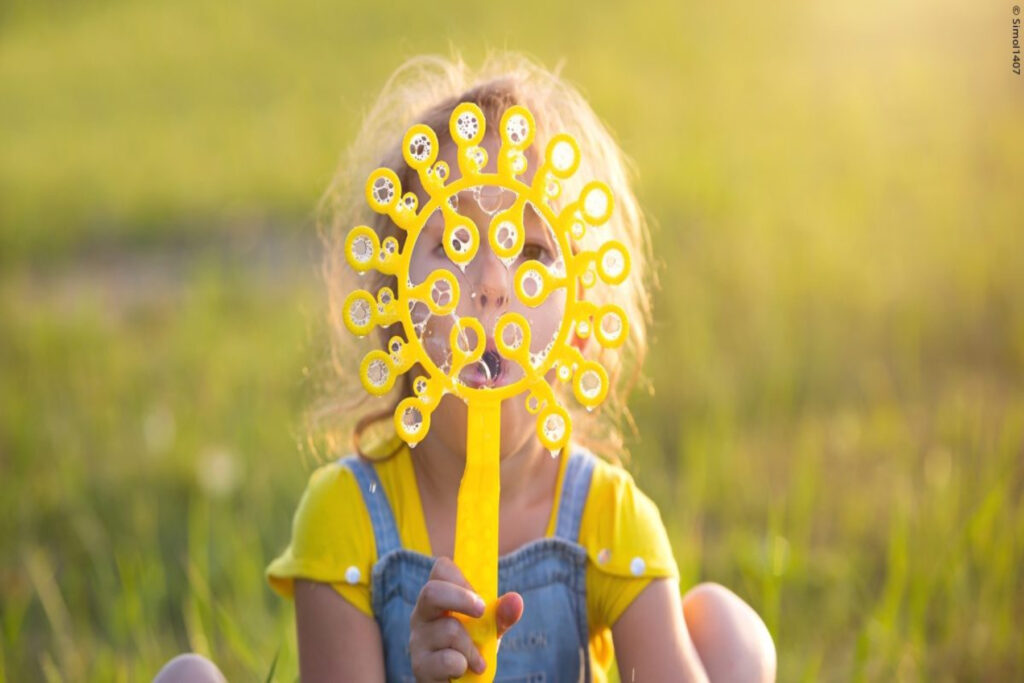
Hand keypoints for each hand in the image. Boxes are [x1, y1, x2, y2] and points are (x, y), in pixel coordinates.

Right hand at [410, 557, 523, 681]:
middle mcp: (422, 614)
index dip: (462, 577)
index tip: (480, 596)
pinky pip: (448, 659)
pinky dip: (464, 665)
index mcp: (439, 598)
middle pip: (431, 592)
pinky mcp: (420, 665)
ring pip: (450, 630)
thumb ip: (501, 615)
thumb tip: (515, 600)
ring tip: (478, 661)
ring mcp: (417, 640)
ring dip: (473, 647)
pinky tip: (463, 670)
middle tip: (482, 611)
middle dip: (462, 599)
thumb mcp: (489, 630)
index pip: (442, 569)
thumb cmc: (471, 649)